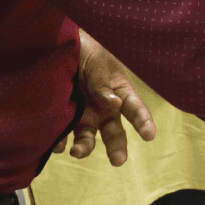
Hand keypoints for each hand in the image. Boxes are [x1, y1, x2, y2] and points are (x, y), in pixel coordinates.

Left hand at [55, 32, 155, 165]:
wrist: (55, 43)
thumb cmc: (84, 47)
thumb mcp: (96, 62)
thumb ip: (103, 85)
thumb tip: (114, 105)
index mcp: (118, 90)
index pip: (135, 109)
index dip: (144, 122)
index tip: (149, 135)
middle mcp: (103, 107)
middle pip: (113, 131)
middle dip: (117, 147)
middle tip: (118, 161)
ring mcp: (83, 113)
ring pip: (87, 138)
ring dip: (84, 148)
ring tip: (77, 152)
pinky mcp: (62, 117)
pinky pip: (62, 135)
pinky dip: (59, 142)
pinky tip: (57, 144)